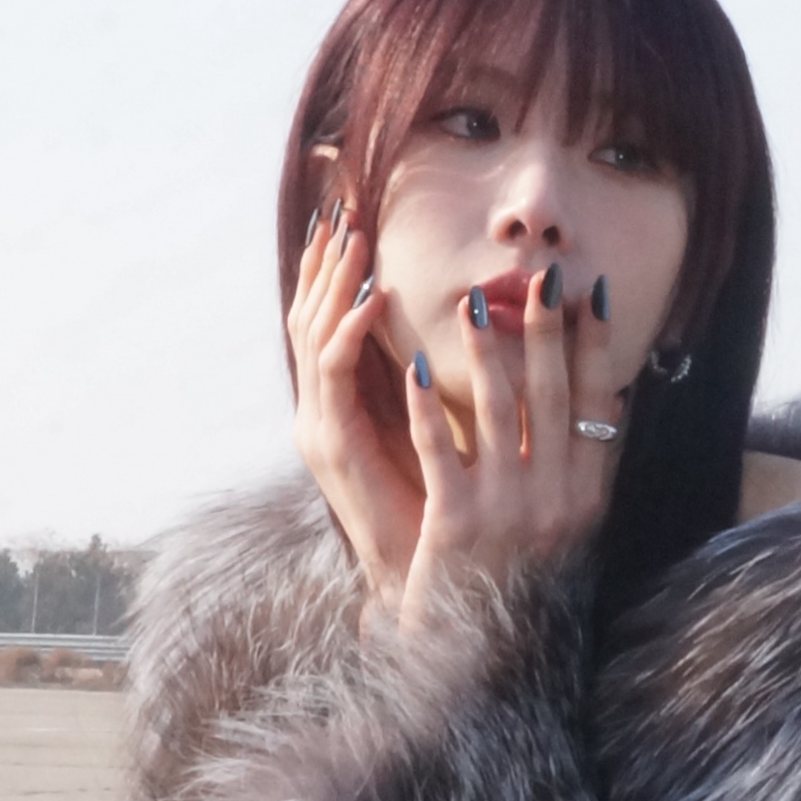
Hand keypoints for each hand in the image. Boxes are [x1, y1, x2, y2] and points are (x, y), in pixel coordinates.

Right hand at [287, 203, 422, 611]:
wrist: (433, 588)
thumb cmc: (445, 514)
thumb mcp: (451, 437)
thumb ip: (451, 386)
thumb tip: (490, 328)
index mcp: (345, 408)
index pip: (328, 323)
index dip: (334, 274)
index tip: (351, 217)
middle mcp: (323, 414)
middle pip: (309, 320)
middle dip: (325, 267)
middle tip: (342, 212)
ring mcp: (324, 431)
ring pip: (314, 339)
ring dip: (333, 287)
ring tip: (353, 240)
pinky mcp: (338, 449)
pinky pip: (336, 380)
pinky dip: (350, 335)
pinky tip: (374, 301)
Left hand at [399, 262, 624, 629]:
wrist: (477, 655)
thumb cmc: (518, 582)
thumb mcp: (564, 528)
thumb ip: (578, 468)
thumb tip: (610, 396)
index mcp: (586, 497)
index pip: (597, 405)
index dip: (594, 347)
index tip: (590, 293)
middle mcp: (556, 502)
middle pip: (553, 396)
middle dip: (546, 330)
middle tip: (539, 277)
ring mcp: (507, 513)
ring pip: (498, 412)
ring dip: (486, 351)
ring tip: (472, 304)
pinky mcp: (456, 525)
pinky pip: (440, 450)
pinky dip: (427, 405)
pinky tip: (415, 366)